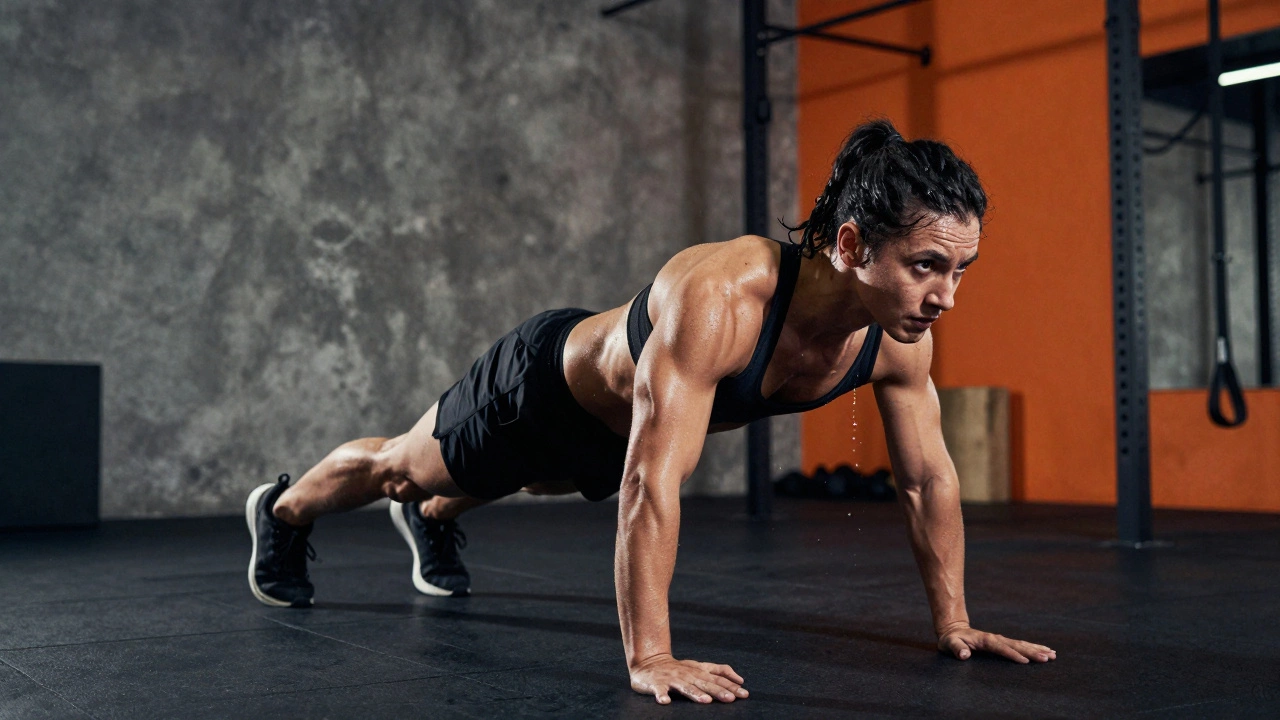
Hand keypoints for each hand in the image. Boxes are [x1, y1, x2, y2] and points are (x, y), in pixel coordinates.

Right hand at [629, 654, 748, 703]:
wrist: (649, 662)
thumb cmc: (678, 668)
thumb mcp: (699, 667)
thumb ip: (719, 671)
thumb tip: (740, 679)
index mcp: (698, 672)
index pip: (718, 679)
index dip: (731, 686)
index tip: (744, 694)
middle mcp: (687, 675)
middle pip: (705, 684)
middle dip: (718, 691)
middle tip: (730, 699)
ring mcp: (672, 679)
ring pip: (685, 687)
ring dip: (695, 694)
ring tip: (706, 701)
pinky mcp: (656, 684)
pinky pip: (659, 690)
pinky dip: (662, 695)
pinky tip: (665, 701)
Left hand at [938, 624, 1056, 663]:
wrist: (954, 630)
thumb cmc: (951, 640)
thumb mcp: (949, 644)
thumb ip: (957, 649)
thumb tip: (965, 654)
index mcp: (985, 640)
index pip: (1001, 648)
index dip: (1012, 654)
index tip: (1025, 661)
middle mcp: (996, 638)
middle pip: (1017, 645)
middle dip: (1032, 652)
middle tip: (1048, 657)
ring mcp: (1000, 640)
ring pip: (1022, 644)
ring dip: (1037, 649)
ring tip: (1053, 654)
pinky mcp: (1003, 642)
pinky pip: (1021, 645)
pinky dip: (1033, 647)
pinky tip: (1045, 650)